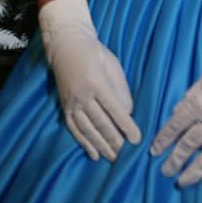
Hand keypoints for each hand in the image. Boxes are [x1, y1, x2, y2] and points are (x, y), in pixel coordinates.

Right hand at [37, 0, 140, 160]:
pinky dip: (83, 143)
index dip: (126, 125)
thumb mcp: (113, 65)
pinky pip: (73, 128)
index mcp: (96, 82)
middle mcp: (82, 94)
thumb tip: (127, 114)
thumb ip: (121, 90)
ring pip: (87, 128)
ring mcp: (71, 101)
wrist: (65, 45)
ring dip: (101, 145)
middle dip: (115, 140)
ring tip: (113, 158)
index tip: (137, 140)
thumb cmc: (94, 53)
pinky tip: (94, 154)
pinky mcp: (64, 106)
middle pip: (100, 122)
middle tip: (127, 155)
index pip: (114, 108)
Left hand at [150, 16, 201, 186]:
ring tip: (182, 182)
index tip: (154, 152)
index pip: (174, 127)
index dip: (163, 140)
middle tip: (165, 172)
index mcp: (198, 106)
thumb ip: (189, 98)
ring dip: (193, 171)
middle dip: (174, 160)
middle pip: (188, 145)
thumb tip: (175, 113)